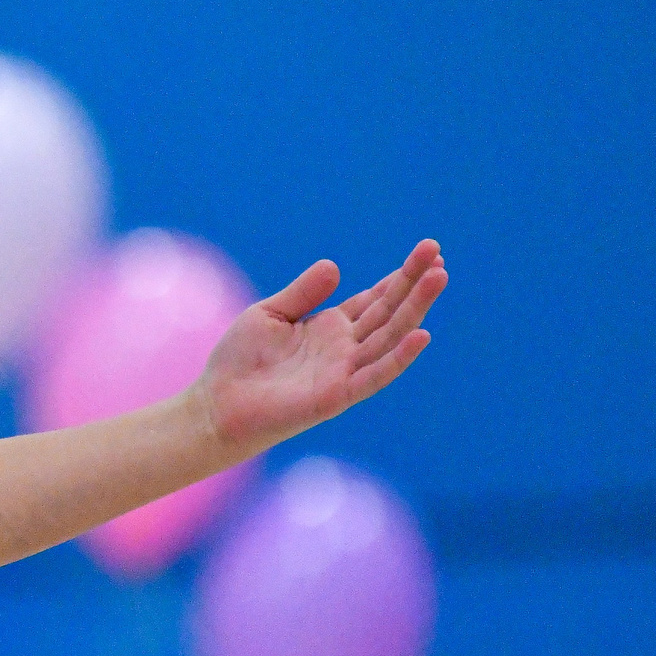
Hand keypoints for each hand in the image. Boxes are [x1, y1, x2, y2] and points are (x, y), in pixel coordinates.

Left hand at [191, 239, 446, 461]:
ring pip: (390, 337)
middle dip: (415, 284)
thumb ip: (303, 292)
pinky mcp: (336, 395)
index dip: (400, 277)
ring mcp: (344, 372)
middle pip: (389, 312)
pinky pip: (374, 376)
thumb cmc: (240, 361)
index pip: (375, 298)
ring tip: (438, 278)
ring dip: (415, 309)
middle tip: (438, 255)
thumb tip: (335, 266)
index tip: (427, 251)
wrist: (217, 404)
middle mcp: (345, 349)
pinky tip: (421, 335)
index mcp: (331, 327)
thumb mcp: (270, 314)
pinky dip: (399, 358)